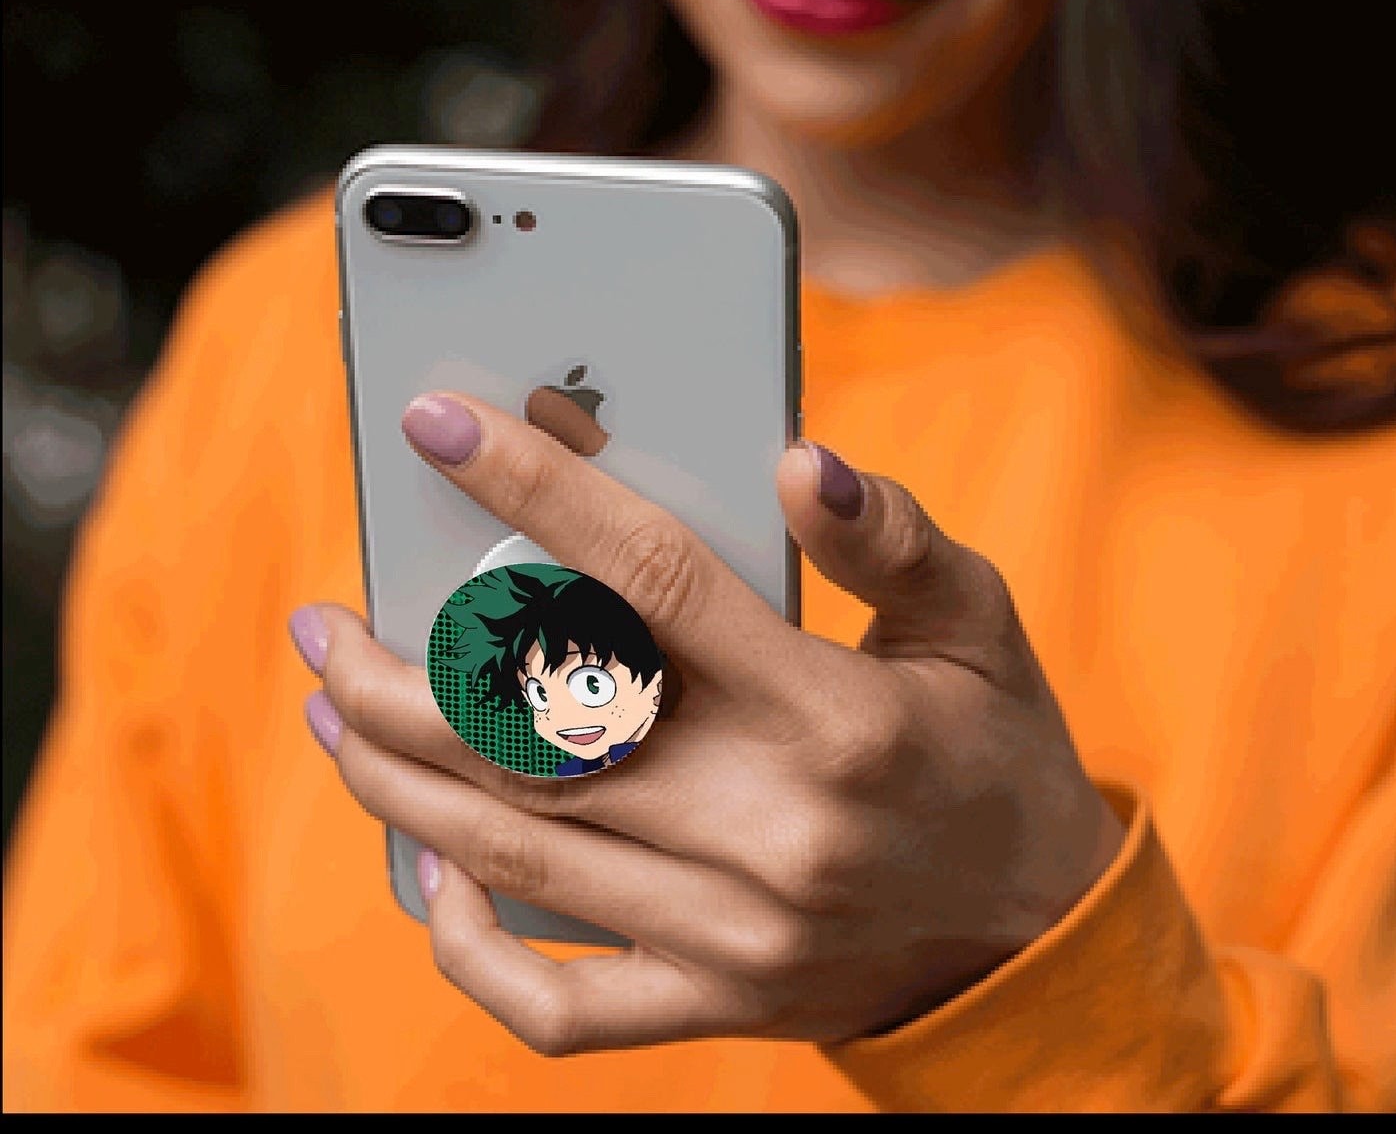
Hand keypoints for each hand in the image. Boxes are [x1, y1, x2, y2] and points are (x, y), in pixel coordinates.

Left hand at [293, 391, 1123, 1053]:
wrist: (1035, 933)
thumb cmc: (995, 753)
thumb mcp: (977, 621)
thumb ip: (887, 535)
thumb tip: (794, 458)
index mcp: (832, 715)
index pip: (648, 577)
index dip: (533, 485)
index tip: (439, 425)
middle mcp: (769, 827)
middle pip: (532, 739)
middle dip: (395, 673)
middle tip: (324, 619)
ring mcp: (732, 931)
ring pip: (515, 853)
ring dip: (394, 778)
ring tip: (330, 712)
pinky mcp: (715, 1000)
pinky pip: (558, 1004)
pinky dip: (470, 947)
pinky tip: (433, 874)